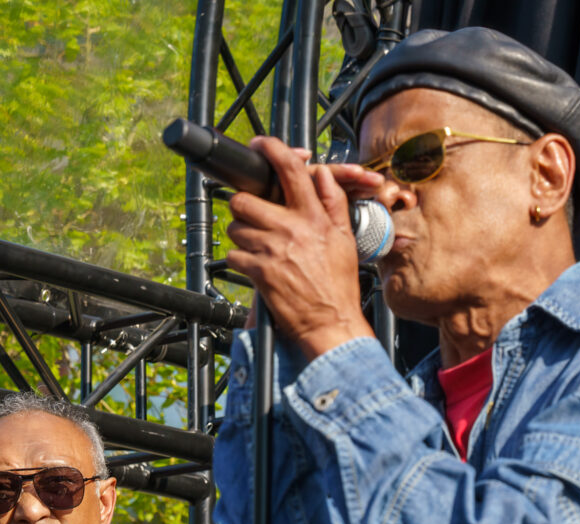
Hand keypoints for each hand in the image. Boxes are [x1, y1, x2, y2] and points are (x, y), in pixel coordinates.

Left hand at [226, 137, 382, 358]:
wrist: (331, 323)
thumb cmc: (338, 284)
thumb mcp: (345, 238)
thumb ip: (333, 202)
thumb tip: (322, 173)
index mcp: (314, 217)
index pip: (290, 171)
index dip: (271, 150)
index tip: (260, 145)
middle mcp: (291, 229)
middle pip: (245, 199)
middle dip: (244, 205)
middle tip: (254, 215)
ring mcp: (272, 250)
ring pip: (236, 227)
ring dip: (243, 235)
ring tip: (262, 247)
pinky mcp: (258, 271)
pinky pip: (234, 255)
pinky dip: (242, 260)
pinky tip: (259, 267)